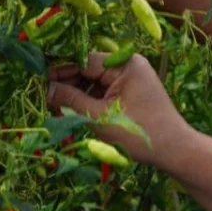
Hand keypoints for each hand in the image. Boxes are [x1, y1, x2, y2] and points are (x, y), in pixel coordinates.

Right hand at [46, 52, 192, 167]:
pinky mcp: (132, 91)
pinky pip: (105, 90)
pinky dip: (89, 99)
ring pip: (95, 80)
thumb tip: (44, 88)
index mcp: (125, 64)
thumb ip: (70, 100)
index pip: (83, 60)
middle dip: (66, 82)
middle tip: (42, 95)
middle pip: (88, 68)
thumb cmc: (139, 133)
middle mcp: (129, 65)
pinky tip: (72, 109)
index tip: (36, 79)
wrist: (175, 150)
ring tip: (53, 105)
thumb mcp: (99, 117)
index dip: (58, 70)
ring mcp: (132, 77)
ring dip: (76, 92)